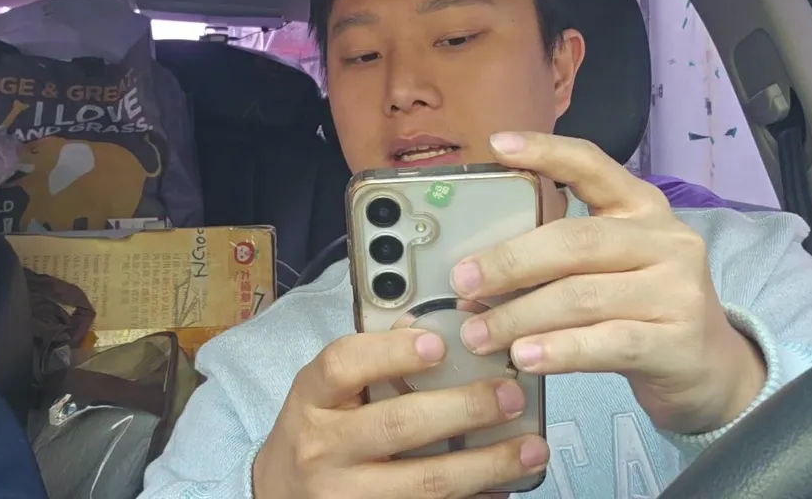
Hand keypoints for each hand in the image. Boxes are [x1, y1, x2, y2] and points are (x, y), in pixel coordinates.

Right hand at [251, 329, 548, 498]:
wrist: (281, 495)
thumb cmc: (316, 432)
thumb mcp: (326, 392)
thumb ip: (371, 362)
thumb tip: (428, 329)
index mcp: (312, 399)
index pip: (343, 365)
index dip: (392, 352)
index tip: (439, 343)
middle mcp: (323, 448)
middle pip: (398, 425)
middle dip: (465, 408)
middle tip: (512, 395)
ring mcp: (346, 495)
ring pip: (425, 482)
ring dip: (487, 465)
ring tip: (530, 448)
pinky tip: (504, 485)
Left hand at [451, 132, 766, 434]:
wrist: (711, 371)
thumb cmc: (642, 311)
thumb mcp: (612, 268)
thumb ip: (557, 259)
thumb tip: (473, 274)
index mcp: (642, 208)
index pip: (593, 165)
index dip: (545, 151)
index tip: (496, 145)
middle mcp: (665, 241)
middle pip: (575, 240)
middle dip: (510, 261)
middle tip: (462, 282)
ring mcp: (676, 291)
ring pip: (582, 297)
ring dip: (519, 316)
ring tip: (477, 334)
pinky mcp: (677, 341)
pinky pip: (606, 342)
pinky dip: (558, 350)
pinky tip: (524, 357)